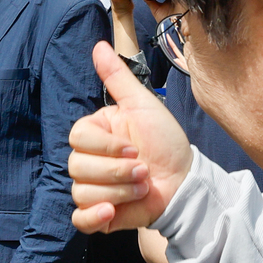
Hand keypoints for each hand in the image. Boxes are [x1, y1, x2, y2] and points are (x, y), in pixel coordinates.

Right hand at [70, 41, 193, 232]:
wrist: (185, 182)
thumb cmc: (166, 141)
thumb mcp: (144, 106)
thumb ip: (118, 78)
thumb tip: (99, 45)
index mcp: (95, 133)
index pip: (78, 138)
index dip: (106, 147)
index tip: (134, 148)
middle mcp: (88, 160)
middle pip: (78, 166)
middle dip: (117, 171)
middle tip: (144, 170)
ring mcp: (92, 188)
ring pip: (82, 191)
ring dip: (119, 191)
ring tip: (143, 186)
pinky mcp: (99, 214)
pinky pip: (80, 218)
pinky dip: (93, 216)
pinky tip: (111, 212)